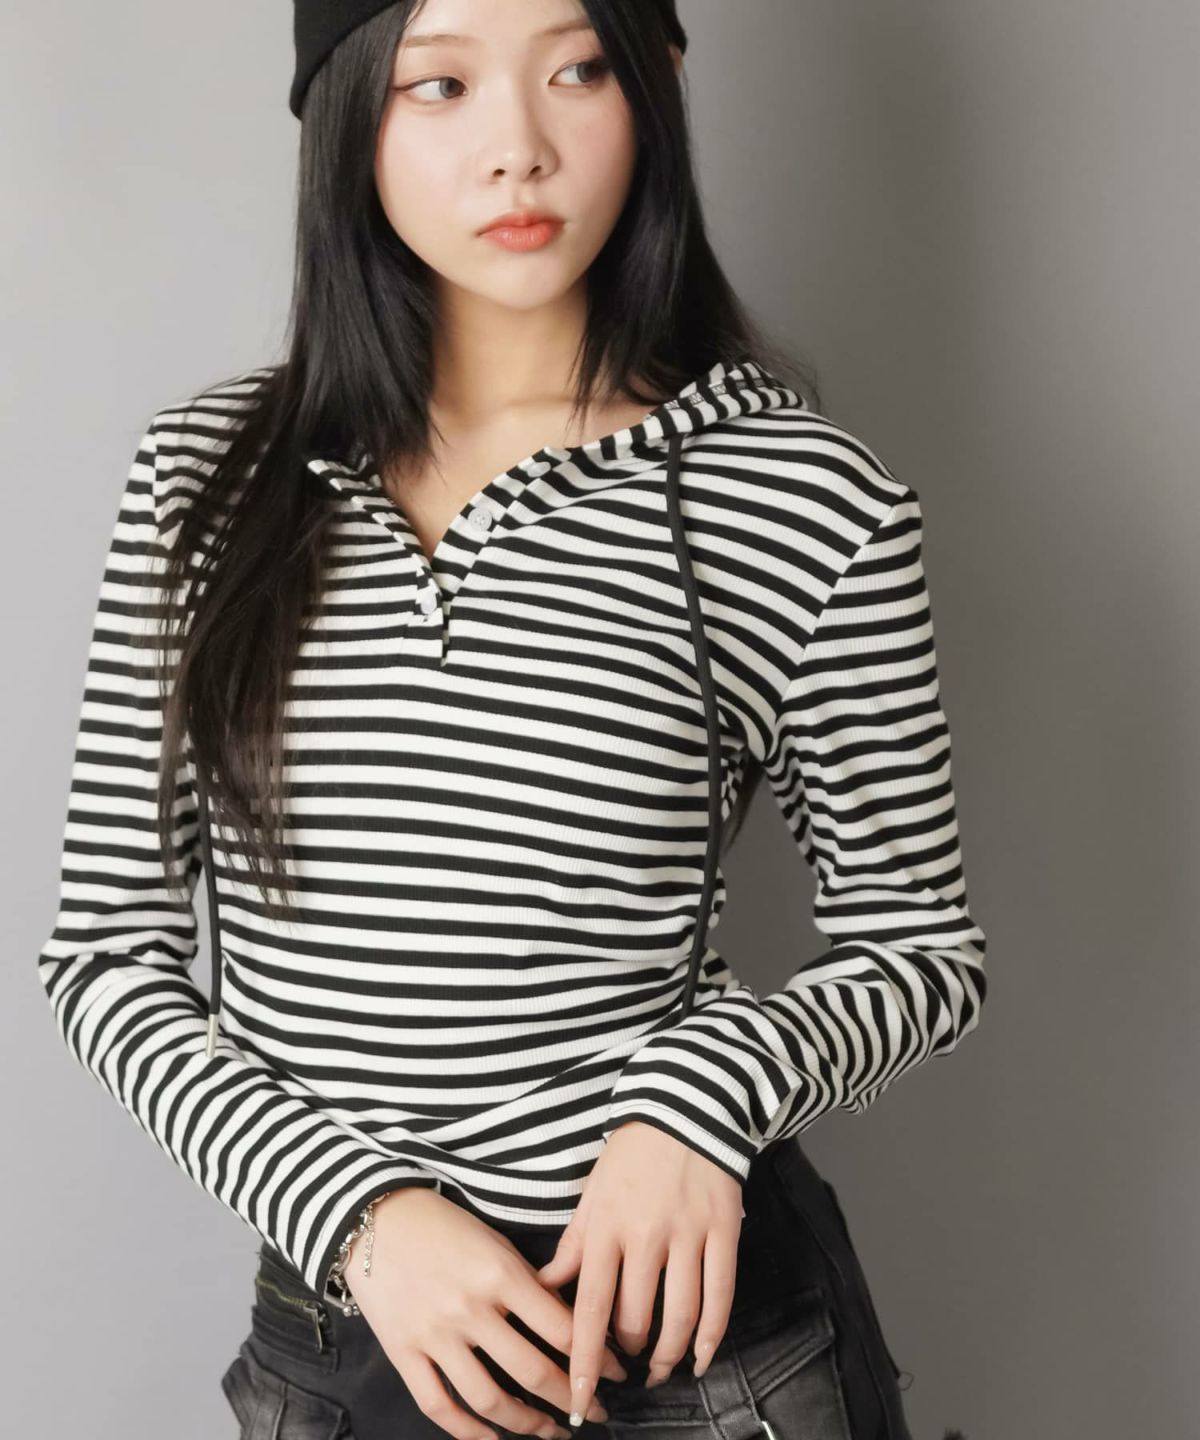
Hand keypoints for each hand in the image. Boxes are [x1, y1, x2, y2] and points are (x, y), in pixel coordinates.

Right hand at [346, 1187, 628, 1439]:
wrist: (377, 1218)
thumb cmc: (443, 1224)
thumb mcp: (495, 1241)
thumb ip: (528, 1282)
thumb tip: (567, 1323)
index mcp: (499, 1273)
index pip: (561, 1329)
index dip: (596, 1357)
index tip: (616, 1372)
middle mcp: (469, 1308)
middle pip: (532, 1371)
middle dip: (572, 1399)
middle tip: (594, 1410)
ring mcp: (434, 1335)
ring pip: (489, 1399)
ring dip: (527, 1424)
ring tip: (552, 1431)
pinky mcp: (403, 1352)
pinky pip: (439, 1405)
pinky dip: (468, 1432)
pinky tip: (493, 1439)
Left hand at [534, 1121, 744, 1425]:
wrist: (685, 1105)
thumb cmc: (632, 1153)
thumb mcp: (591, 1193)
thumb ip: (573, 1245)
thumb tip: (545, 1288)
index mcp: (605, 1226)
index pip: (590, 1308)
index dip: (584, 1360)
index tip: (577, 1400)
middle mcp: (645, 1236)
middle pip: (635, 1319)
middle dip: (626, 1353)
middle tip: (622, 1365)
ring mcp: (688, 1234)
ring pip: (679, 1316)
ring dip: (667, 1354)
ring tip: (658, 1369)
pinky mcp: (723, 1230)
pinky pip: (720, 1296)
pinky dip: (711, 1335)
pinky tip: (701, 1357)